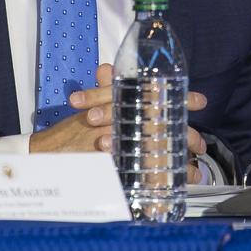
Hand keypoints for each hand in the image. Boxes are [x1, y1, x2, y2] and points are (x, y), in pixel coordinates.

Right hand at [29, 63, 210, 181]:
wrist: (48, 152)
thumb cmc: (73, 128)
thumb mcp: (90, 105)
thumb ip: (103, 88)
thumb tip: (106, 68)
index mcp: (123, 106)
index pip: (157, 98)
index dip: (181, 99)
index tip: (202, 101)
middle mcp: (124, 123)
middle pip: (163, 125)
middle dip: (185, 134)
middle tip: (200, 144)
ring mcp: (121, 144)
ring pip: (157, 148)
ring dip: (176, 158)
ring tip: (194, 169)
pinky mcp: (117, 163)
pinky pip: (145, 171)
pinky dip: (162, 176)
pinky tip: (175, 182)